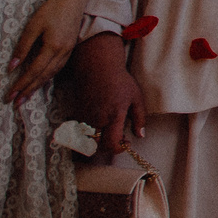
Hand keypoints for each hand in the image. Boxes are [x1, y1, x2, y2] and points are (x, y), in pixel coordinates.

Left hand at [4, 0, 88, 105]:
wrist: (73, 0)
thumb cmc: (51, 10)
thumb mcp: (32, 26)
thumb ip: (23, 47)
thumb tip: (12, 67)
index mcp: (52, 47)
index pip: (34, 71)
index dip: (21, 84)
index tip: (10, 95)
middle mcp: (62, 53)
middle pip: (43, 77)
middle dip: (29, 91)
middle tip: (16, 103)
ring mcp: (68, 51)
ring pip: (51, 74)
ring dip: (38, 86)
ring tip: (26, 96)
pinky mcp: (69, 49)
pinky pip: (57, 68)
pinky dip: (47, 77)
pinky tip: (41, 81)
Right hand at [70, 33, 145, 155]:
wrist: (98, 68)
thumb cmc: (120, 82)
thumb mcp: (136, 98)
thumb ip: (139, 118)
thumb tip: (140, 136)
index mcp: (113, 116)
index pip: (110, 144)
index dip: (118, 149)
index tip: (126, 143)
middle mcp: (97, 119)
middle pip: (97, 146)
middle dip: (108, 146)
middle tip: (119, 137)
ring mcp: (85, 118)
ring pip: (88, 139)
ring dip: (98, 140)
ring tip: (109, 129)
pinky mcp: (77, 114)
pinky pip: (81, 131)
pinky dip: (89, 132)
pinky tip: (99, 122)